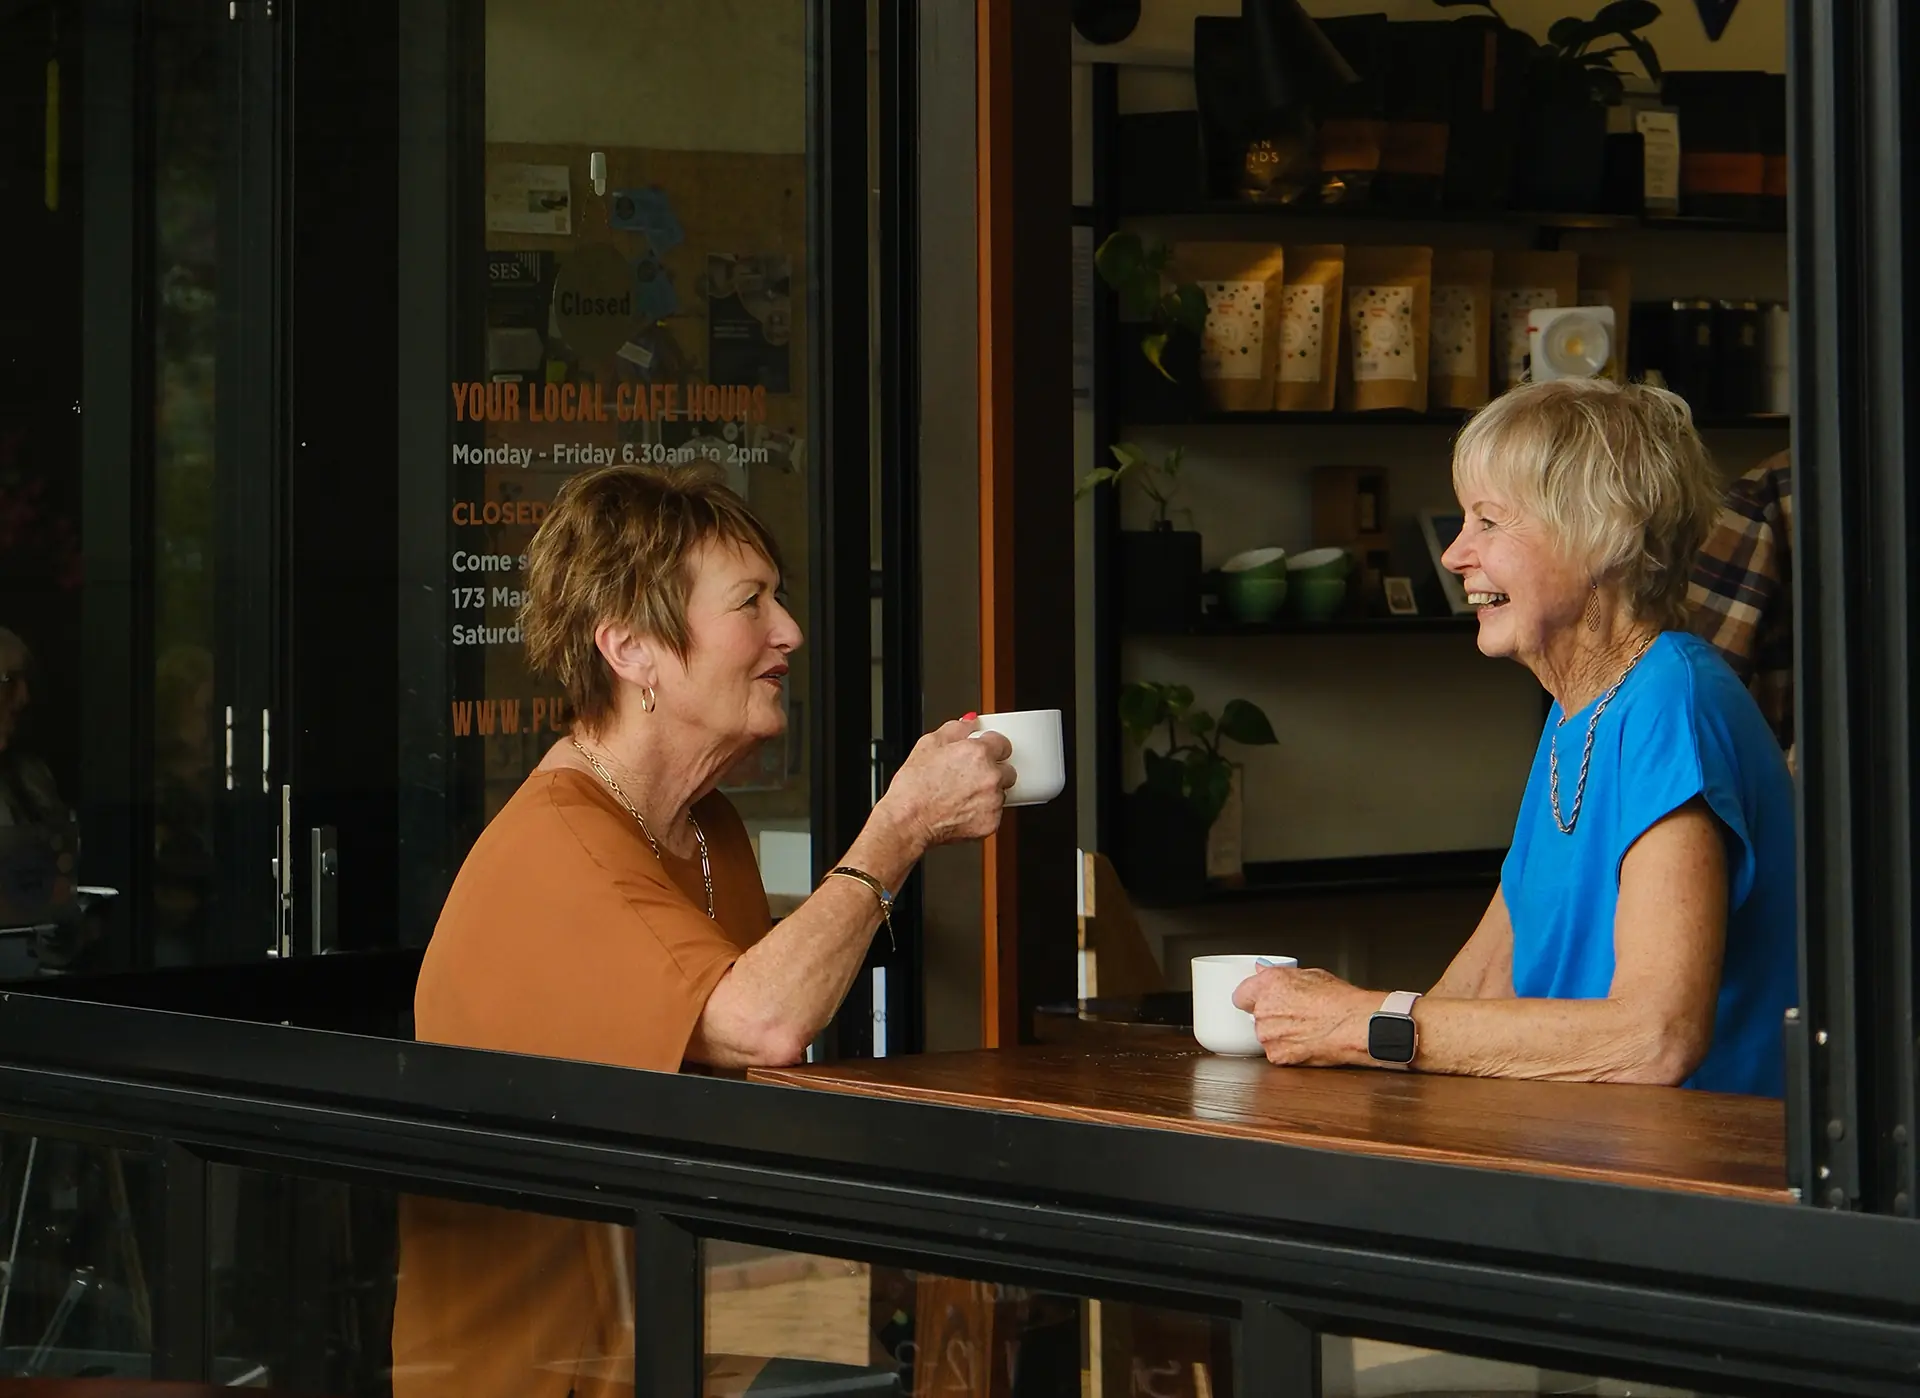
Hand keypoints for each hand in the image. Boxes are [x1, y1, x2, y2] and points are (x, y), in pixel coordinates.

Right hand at [877, 717, 1014, 851]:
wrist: (909, 820)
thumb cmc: (915, 786)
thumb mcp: (928, 744)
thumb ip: (956, 728)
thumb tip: (970, 722)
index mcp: (978, 753)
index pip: (1003, 744)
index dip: (992, 747)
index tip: (986, 752)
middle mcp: (991, 776)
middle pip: (1007, 769)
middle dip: (993, 771)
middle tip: (970, 776)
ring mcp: (993, 801)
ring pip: (1001, 793)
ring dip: (988, 792)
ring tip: (962, 794)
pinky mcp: (992, 822)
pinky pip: (994, 813)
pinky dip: (982, 812)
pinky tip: (962, 808)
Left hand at [1230, 966, 1374, 1066]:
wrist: (1354, 1026)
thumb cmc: (1339, 1001)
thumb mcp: (1311, 975)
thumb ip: (1282, 975)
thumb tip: (1264, 970)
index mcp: (1268, 985)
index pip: (1241, 994)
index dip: (1252, 998)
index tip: (1260, 999)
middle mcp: (1263, 1009)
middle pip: (1255, 1015)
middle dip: (1270, 1016)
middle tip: (1293, 1014)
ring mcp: (1268, 1034)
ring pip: (1266, 1035)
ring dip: (1279, 1034)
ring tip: (1304, 1028)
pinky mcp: (1277, 1055)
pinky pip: (1276, 1052)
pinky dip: (1287, 1050)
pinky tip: (1305, 1042)